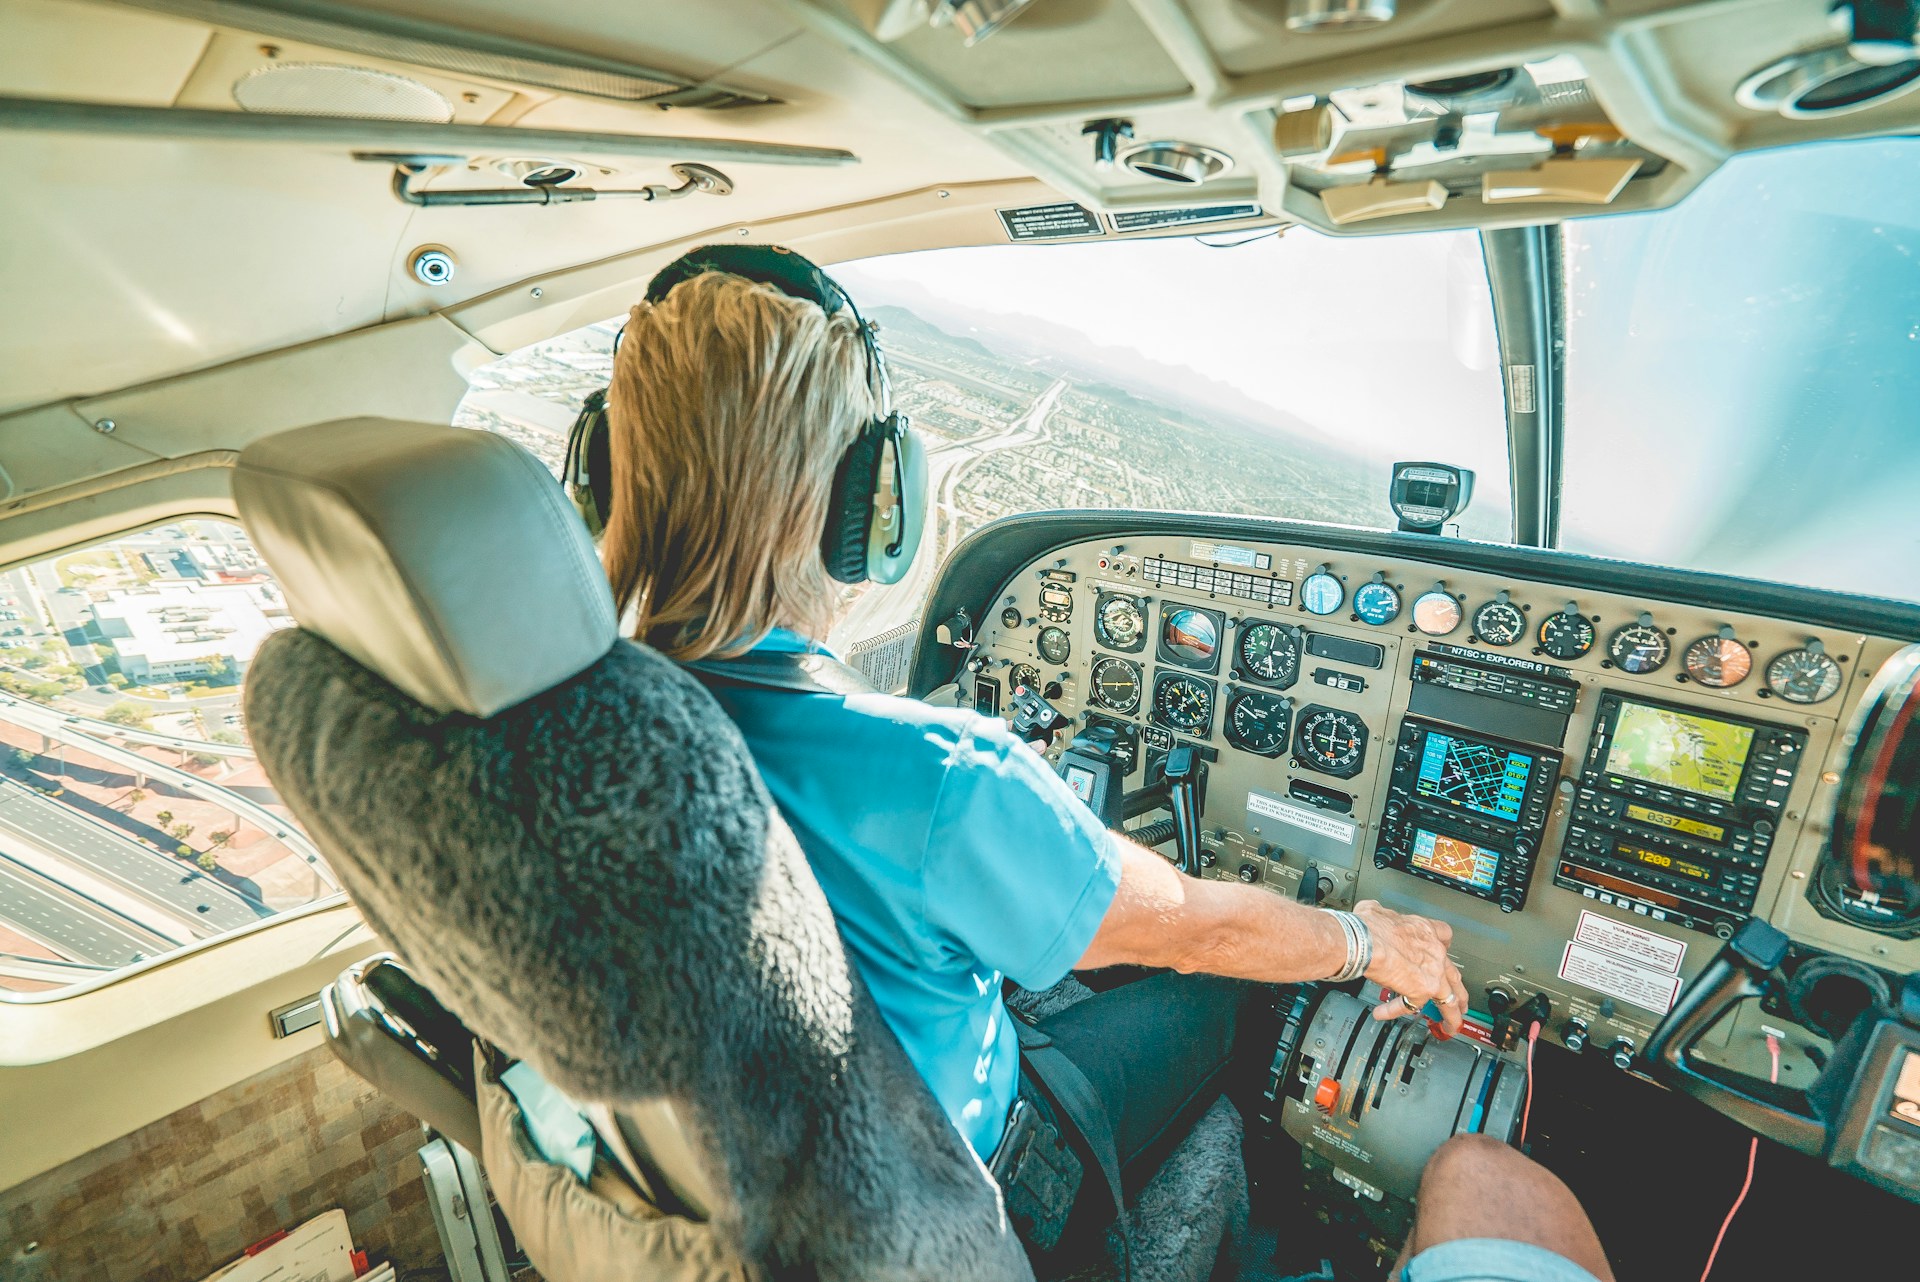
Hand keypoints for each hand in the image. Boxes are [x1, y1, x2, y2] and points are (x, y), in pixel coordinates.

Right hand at [1353, 899, 1466, 1035]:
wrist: (1366, 942)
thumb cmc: (1369, 927)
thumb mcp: (1376, 912)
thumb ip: (1381, 916)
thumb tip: (1371, 913)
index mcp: (1424, 930)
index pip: (1444, 935)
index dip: (1442, 944)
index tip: (1441, 951)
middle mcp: (1434, 952)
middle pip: (1455, 974)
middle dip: (1458, 990)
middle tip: (1460, 999)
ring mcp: (1432, 973)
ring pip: (1450, 998)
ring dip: (1452, 1014)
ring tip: (1451, 1024)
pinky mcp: (1422, 991)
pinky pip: (1411, 1006)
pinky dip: (1396, 1010)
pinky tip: (1384, 1013)